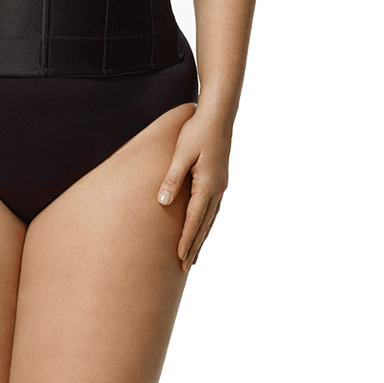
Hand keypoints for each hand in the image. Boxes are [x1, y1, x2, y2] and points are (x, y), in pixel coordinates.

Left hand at [156, 110, 230, 271]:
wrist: (218, 115)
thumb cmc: (196, 132)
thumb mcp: (181, 154)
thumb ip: (172, 178)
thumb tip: (162, 202)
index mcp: (208, 185)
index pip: (194, 219)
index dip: (186, 240)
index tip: (180, 258)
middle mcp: (217, 189)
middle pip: (205, 224)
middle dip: (195, 246)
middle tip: (186, 267)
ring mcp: (221, 184)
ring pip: (211, 218)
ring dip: (202, 236)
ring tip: (194, 254)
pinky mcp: (220, 178)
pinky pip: (214, 208)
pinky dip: (207, 222)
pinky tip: (203, 226)